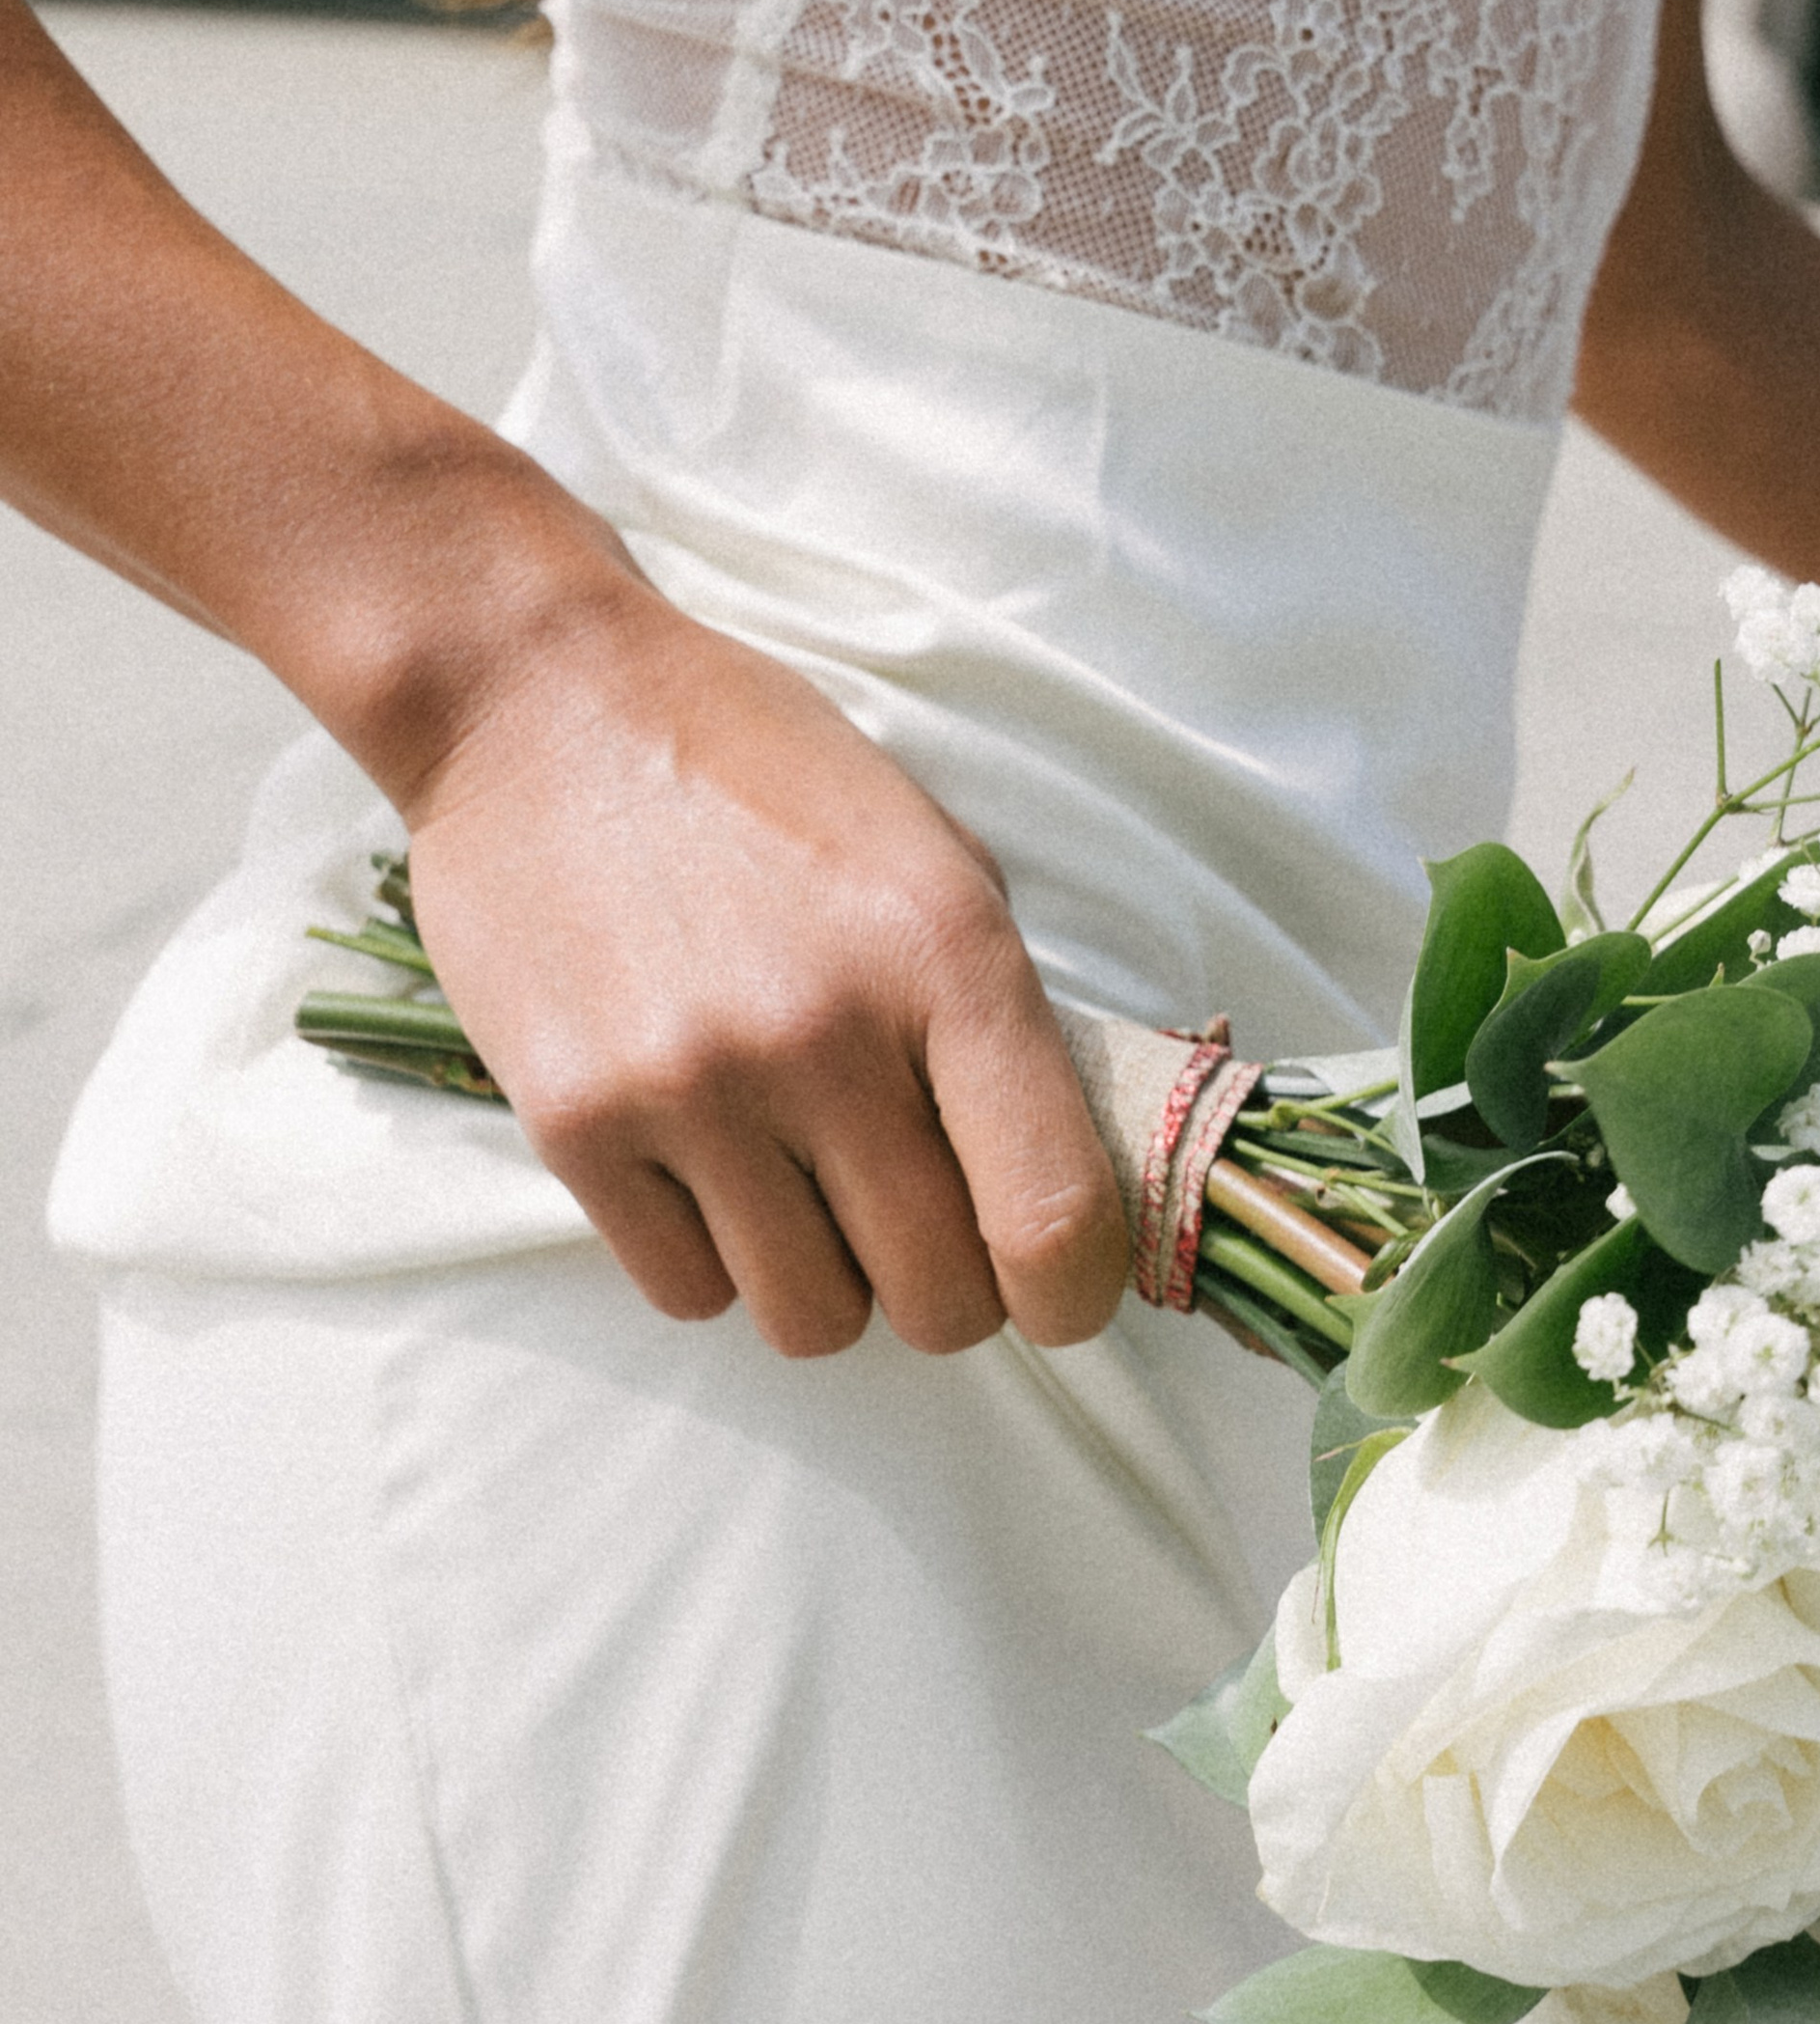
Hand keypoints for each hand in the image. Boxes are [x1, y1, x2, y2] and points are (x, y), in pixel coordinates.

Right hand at [401, 584, 1128, 1358]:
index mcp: (947, 957)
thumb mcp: (929, 855)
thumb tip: (1065, 1180)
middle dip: (948, 1290)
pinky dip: (714, 1261)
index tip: (1060, 1297)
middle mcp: (825, 1036)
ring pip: (813, 1322)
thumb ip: (1000, 1015)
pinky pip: (689, 1293)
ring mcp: (692, 1090)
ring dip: (827, 1280)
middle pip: (938, 1302)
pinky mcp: (575, 1126)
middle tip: (915, 1223)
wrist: (538, 701)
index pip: (1053, 1216)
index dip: (1076, 1295)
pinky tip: (706, 1169)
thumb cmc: (757, 772)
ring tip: (801, 1183)